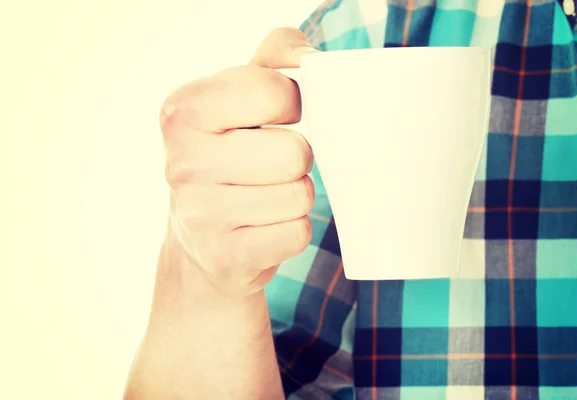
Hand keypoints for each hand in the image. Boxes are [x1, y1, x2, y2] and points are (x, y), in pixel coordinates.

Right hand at [159, 27, 318, 296]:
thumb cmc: (229, 155)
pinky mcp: (226, 257)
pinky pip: (296, 234)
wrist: (198, 241)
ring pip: (300, 196)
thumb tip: (309, 58)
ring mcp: (201, 216)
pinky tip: (265, 226)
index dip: (292, 102)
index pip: (271, 91)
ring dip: (296, 195)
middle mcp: (183, 164)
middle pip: (295, 153)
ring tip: (267, 195)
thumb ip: (274, 57)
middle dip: (297, 158)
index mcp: (183, 112)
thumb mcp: (240, 96)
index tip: (281, 115)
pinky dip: (292, 229)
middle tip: (272, 165)